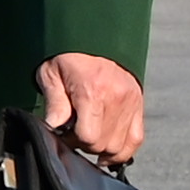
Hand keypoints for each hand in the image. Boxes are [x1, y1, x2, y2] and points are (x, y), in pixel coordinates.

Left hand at [37, 50, 144, 167]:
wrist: (93, 35)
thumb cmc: (66, 56)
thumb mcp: (51, 75)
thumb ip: (54, 104)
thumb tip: (52, 129)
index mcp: (93, 92)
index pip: (87, 137)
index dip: (72, 141)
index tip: (63, 133)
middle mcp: (116, 98)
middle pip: (104, 144)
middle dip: (86, 145)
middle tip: (74, 133)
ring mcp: (131, 102)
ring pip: (120, 146)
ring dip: (102, 149)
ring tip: (89, 137)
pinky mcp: (138, 104)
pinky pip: (136, 139)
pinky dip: (123, 150)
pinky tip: (108, 153)